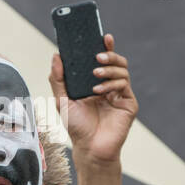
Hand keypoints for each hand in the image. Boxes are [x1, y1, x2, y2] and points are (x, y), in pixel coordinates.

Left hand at [49, 33, 137, 164]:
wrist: (89, 148)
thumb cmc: (76, 126)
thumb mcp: (61, 100)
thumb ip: (58, 79)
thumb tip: (56, 56)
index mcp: (96, 83)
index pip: (103, 60)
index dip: (105, 47)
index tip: (103, 36)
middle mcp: (110, 86)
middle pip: (117, 62)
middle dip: (109, 54)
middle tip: (97, 55)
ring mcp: (121, 95)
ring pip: (122, 71)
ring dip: (109, 68)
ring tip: (95, 73)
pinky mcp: (129, 104)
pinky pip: (124, 85)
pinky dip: (111, 84)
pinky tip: (99, 90)